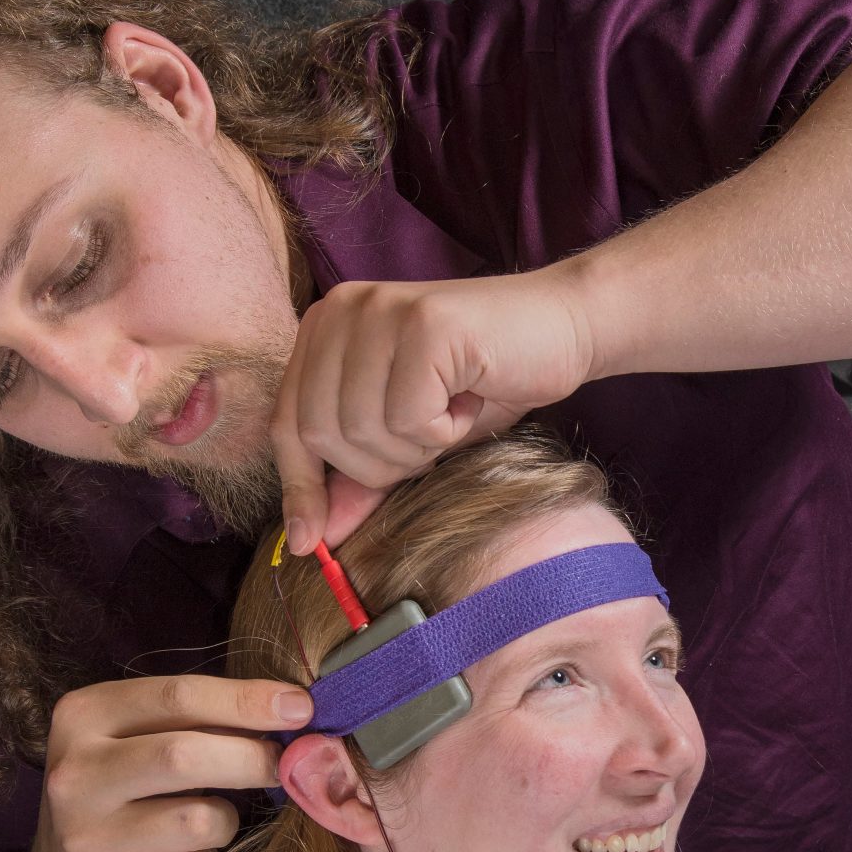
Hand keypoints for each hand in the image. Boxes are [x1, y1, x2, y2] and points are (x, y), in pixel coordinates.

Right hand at [28, 673, 310, 851]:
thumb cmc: (129, 791)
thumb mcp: (145, 738)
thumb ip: (204, 718)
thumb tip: (292, 710)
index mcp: (84, 716)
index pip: (177, 697)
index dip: (246, 700)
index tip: (301, 708)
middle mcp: (74, 774)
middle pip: (183, 755)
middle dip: (250, 758)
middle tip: (284, 766)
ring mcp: (83, 837)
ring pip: (197, 820)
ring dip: (225, 821)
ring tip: (209, 821)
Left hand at [272, 270, 595, 551]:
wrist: (563, 328)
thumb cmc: (486, 380)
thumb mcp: (413, 436)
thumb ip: (361, 478)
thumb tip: (314, 537)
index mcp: (325, 327)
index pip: (287, 422)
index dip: (300, 486)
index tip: (312, 542)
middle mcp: (342, 308)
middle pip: (320, 432)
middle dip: (379, 465)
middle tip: (430, 441)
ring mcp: (380, 311)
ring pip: (363, 429)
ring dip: (418, 447)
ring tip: (452, 414)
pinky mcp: (423, 323)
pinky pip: (410, 417)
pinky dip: (446, 429)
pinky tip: (469, 399)